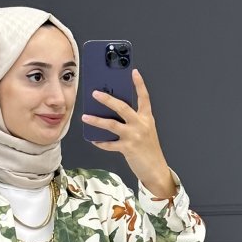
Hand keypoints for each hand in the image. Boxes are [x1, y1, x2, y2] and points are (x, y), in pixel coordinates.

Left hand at [81, 69, 174, 198]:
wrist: (156, 169)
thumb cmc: (148, 149)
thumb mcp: (145, 131)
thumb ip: (133, 121)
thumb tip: (113, 113)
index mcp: (147, 118)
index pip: (144, 97)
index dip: (139, 84)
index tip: (133, 72)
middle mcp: (141, 125)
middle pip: (122, 107)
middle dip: (107, 99)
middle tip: (95, 93)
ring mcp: (134, 136)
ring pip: (112, 125)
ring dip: (96, 120)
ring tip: (85, 116)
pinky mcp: (128, 149)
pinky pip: (110, 144)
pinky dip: (100, 142)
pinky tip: (93, 140)